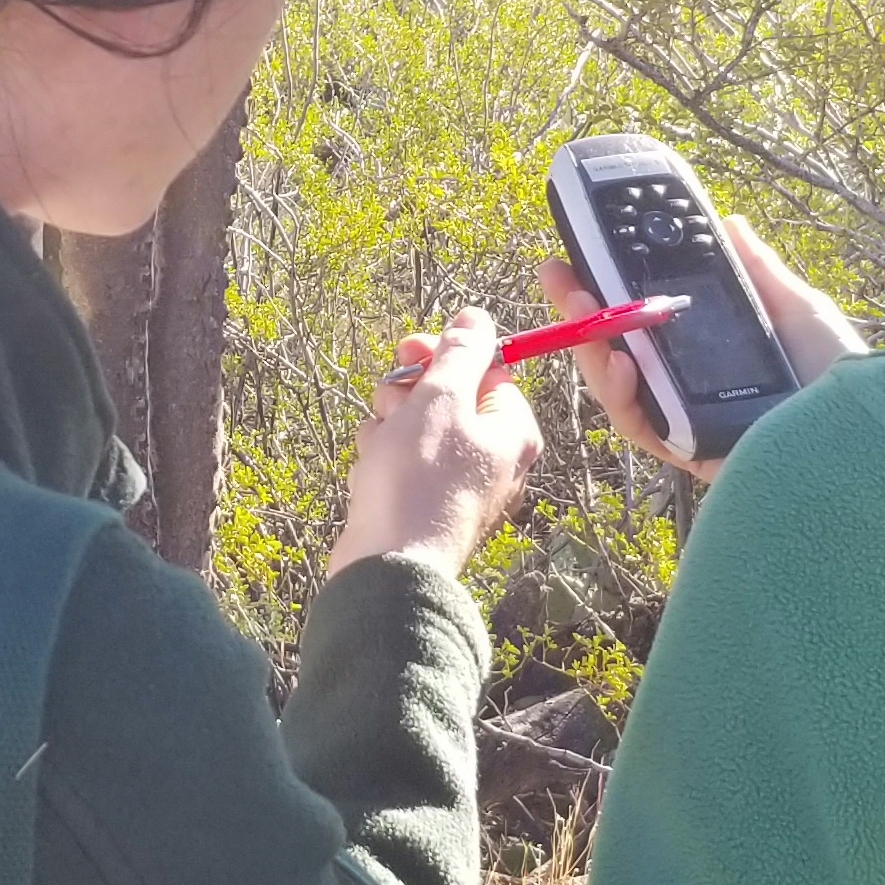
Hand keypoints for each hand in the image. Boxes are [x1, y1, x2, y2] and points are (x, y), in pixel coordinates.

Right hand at [330, 308, 544, 576]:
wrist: (389, 566)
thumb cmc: (420, 480)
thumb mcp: (441, 399)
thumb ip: (460, 353)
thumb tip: (476, 318)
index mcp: (511, 429)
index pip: (485, 369)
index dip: (443, 355)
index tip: (411, 350)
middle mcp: (492, 458)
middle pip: (447, 396)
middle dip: (408, 394)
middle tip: (390, 402)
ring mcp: (456, 484)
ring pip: (414, 427)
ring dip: (388, 427)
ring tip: (381, 449)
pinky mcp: (422, 504)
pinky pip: (399, 462)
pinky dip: (381, 461)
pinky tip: (372, 476)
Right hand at [540, 216, 866, 481]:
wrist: (864, 430)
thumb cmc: (839, 374)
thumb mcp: (797, 308)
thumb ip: (757, 271)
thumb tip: (732, 224)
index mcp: (713, 354)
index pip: (648, 322)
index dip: (613, 290)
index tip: (586, 253)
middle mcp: (693, 389)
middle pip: (620, 351)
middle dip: (582, 310)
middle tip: (555, 270)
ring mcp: (688, 422)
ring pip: (618, 387)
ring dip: (588, 344)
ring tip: (578, 301)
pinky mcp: (689, 451)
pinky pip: (638, 423)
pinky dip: (618, 390)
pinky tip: (616, 355)